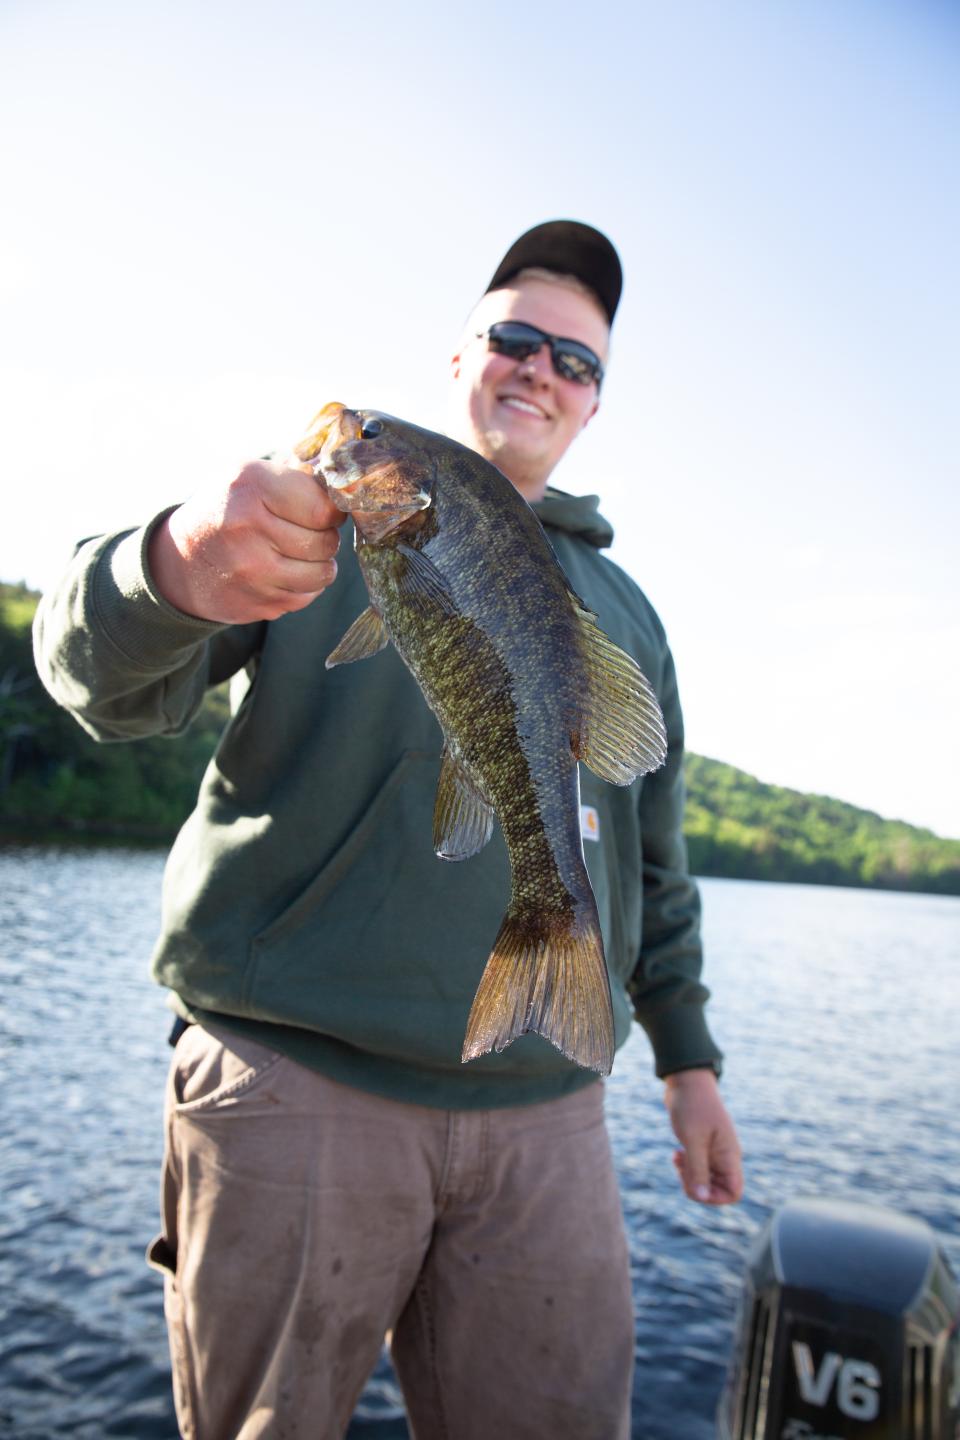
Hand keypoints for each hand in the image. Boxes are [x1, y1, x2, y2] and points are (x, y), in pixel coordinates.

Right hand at [148, 460, 346, 623]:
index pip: (323, 507)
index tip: (325, 511)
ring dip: (320, 564)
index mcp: (250, 485)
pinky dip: (302, 586)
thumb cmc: (226, 509)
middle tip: (309, 532)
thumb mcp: (248, 474)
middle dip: (325, 537)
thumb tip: (350, 490)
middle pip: (325, 542)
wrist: (179, 560)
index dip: (332, 511)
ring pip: (322, 574)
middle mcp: (248, 529)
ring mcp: (251, 572)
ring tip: (301, 552)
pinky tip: (283, 572)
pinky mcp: (255, 603)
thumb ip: (296, 478)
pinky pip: (305, 597)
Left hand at [663, 1068, 742, 1205]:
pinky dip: (686, 1166)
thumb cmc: (692, 1106)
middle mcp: (724, 1156)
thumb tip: (701, 1197)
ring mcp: (713, 1152)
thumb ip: (698, 1169)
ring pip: (706, 1180)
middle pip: (718, 1189)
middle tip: (683, 1169)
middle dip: (697, 1187)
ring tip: (678, 1159)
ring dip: (689, 1176)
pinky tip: (676, 1154)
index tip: (696, 1185)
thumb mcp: (693, 1140)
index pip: (734, 1192)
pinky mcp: (702, 1146)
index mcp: (728, 1156)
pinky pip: (697, 1167)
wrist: (685, 1081)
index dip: (716, 1198)